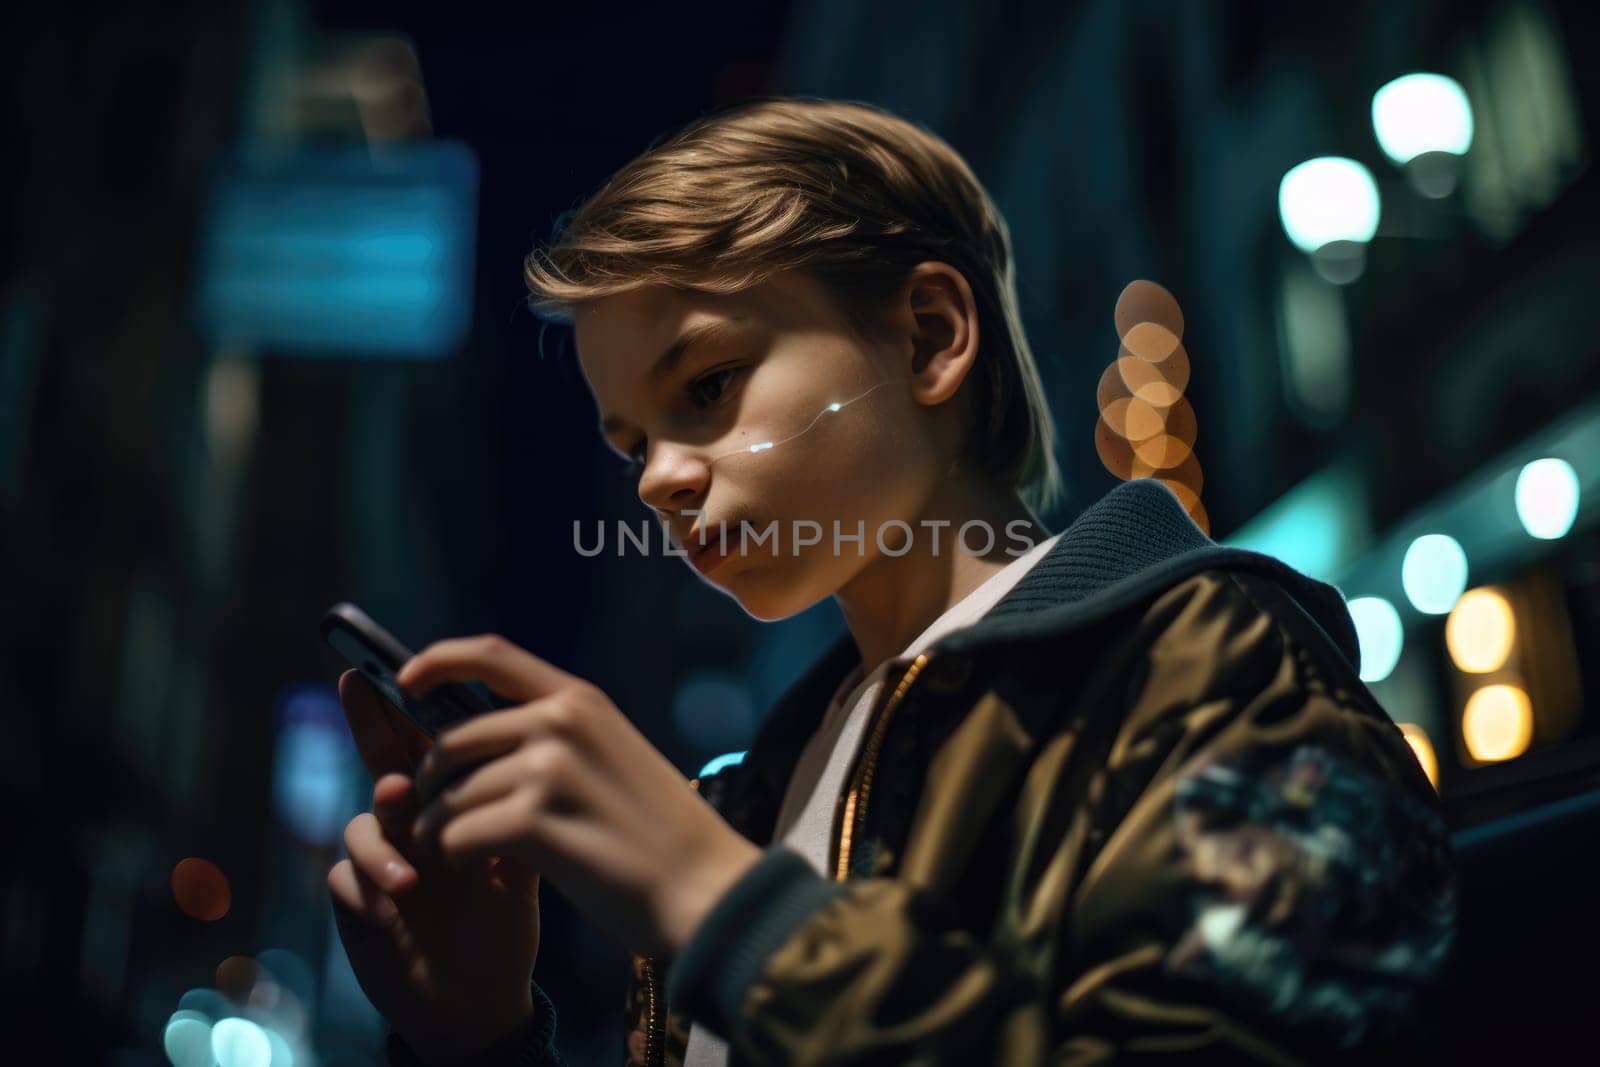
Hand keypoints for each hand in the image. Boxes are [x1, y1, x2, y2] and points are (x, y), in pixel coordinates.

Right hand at [326, 669, 540, 1062]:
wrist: (483, 998)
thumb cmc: (501, 923)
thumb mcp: (523, 864)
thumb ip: (520, 812)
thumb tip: (537, 754)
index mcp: (452, 804)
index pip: (433, 744)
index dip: (416, 703)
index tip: (403, 665)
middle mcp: (408, 823)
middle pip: (382, 759)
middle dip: (367, 720)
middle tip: (358, 687)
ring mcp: (379, 861)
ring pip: (362, 823)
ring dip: (382, 839)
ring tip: (412, 872)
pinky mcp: (356, 904)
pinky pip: (344, 880)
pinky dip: (368, 891)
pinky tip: (394, 911)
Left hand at [400, 634, 761, 956]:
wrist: (703, 888)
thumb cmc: (660, 833)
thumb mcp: (616, 754)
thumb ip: (559, 735)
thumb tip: (486, 733)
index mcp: (580, 700)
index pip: (491, 655)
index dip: (437, 661)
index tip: (405, 680)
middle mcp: (560, 723)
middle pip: (452, 740)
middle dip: (431, 781)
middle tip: (438, 814)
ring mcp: (547, 770)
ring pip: (449, 795)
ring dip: (440, 827)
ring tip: (460, 849)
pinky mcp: (535, 823)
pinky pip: (457, 834)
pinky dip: (455, 854)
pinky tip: (480, 867)